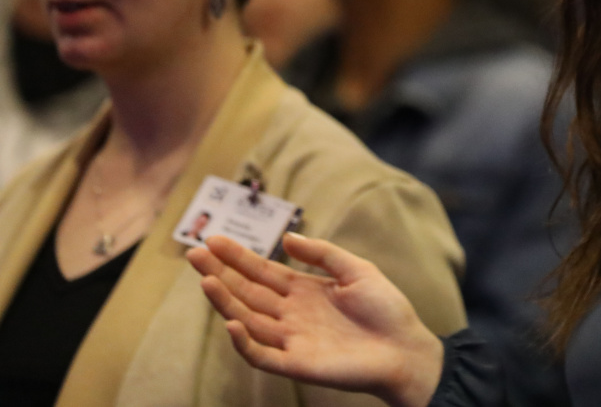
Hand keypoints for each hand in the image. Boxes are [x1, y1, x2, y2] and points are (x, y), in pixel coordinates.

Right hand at [187, 233, 444, 406]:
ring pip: (247, 319)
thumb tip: (286, 237)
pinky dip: (243, 342)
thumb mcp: (357, 270)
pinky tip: (230, 322)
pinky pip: (261, 355)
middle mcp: (291, 314)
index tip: (213, 239)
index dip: (238, 256)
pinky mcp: (296, 364)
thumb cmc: (387, 310)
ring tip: (206, 279)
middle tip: (194, 253)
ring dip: (225, 301)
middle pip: (247, 292)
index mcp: (304, 291)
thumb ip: (322, 253)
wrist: (406, 348)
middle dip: (220, 273)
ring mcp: (291, 339)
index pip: (262, 272)